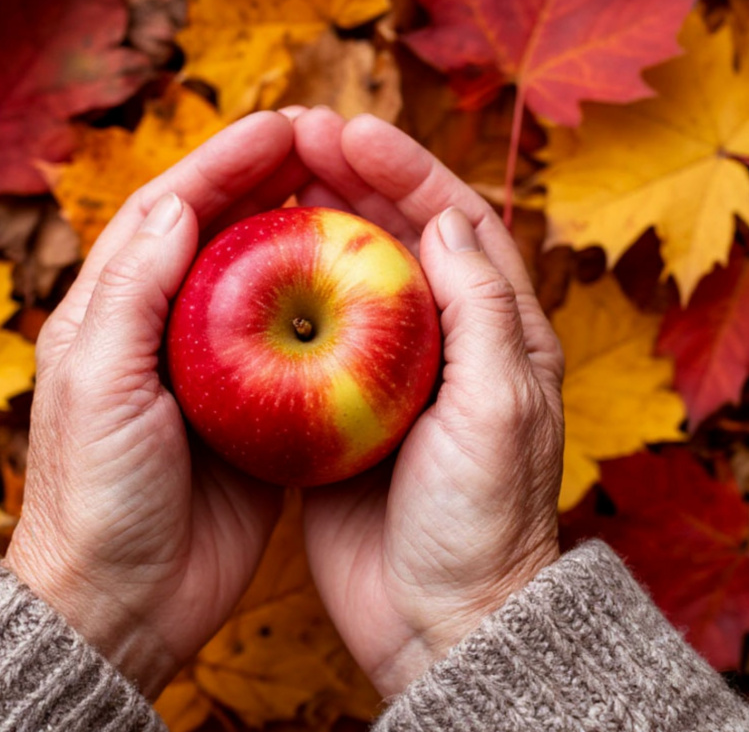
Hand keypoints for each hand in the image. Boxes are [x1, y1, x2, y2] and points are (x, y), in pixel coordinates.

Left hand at [4, 112, 309, 697]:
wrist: (123, 601)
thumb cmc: (96, 492)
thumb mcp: (97, 385)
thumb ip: (131, 291)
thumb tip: (173, 204)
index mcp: (113, 312)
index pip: (169, 213)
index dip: (222, 162)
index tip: (280, 125)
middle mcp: (166, 331)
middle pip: (222, 236)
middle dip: (269, 183)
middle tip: (327, 142)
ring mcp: (216, 374)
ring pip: (265, 284)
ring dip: (303, 236)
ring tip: (354, 196)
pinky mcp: (256, 417)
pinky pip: (295, 349)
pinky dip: (324, 311)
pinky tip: (363, 288)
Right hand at [293, 109, 564, 696]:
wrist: (438, 617)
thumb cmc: (482, 516)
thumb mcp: (499, 408)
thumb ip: (482, 310)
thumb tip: (446, 217)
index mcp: (500, 331)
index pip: (458, 221)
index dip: (409, 167)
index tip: (353, 132)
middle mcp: (445, 341)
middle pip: (398, 237)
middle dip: (354, 180)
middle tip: (298, 135)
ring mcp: (389, 374)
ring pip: (350, 276)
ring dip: (314, 225)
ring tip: (268, 181)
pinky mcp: (342, 409)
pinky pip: (312, 333)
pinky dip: (285, 292)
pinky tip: (248, 268)